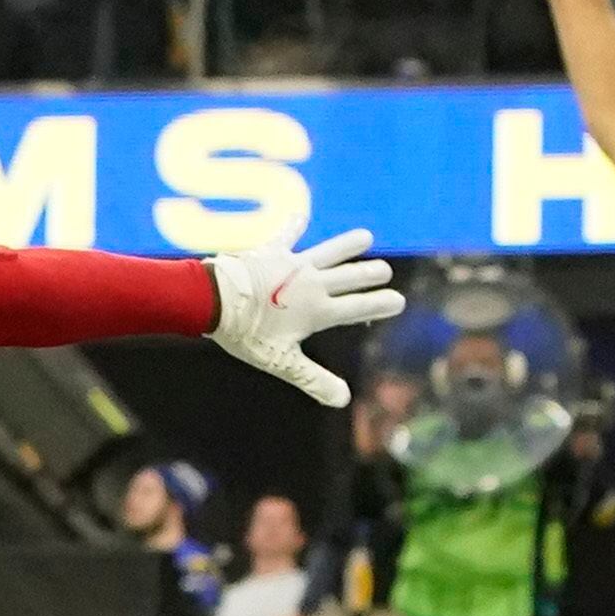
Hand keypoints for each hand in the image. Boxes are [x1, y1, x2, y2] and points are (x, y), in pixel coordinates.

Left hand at [202, 229, 398, 407]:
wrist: (215, 300)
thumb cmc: (247, 334)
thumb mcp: (282, 362)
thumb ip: (314, 380)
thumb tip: (344, 400)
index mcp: (318, 311)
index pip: (358, 308)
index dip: (380, 305)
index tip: (400, 301)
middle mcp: (311, 284)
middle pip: (349, 277)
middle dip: (370, 274)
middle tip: (384, 271)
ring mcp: (292, 265)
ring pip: (329, 251)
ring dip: (347, 245)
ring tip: (365, 237)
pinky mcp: (271, 252)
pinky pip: (287, 235)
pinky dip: (295, 225)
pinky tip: (302, 215)